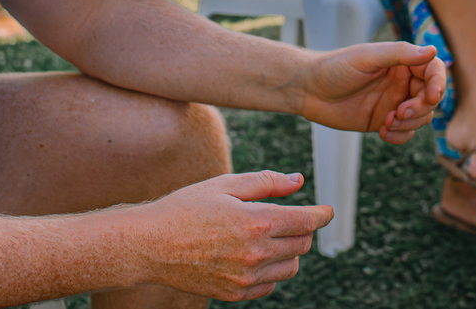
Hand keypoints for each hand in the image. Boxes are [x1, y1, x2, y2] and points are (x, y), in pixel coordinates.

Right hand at [135, 171, 332, 300]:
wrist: (149, 245)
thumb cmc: (185, 208)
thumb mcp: (225, 184)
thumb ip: (267, 182)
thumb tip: (298, 181)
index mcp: (256, 222)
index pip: (306, 222)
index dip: (321, 214)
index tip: (326, 211)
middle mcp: (255, 254)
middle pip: (302, 244)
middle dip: (302, 229)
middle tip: (289, 217)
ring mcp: (245, 278)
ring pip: (290, 267)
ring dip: (289, 251)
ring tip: (269, 236)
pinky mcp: (235, 294)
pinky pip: (270, 286)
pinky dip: (271, 271)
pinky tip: (255, 255)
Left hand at [300, 42, 445, 142]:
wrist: (309, 90)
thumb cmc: (335, 67)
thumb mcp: (367, 57)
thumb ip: (399, 54)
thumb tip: (432, 50)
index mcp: (401, 62)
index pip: (433, 70)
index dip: (438, 83)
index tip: (431, 95)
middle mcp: (401, 82)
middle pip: (430, 98)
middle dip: (421, 108)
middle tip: (400, 112)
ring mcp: (393, 103)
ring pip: (421, 118)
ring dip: (410, 123)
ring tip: (387, 121)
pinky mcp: (384, 122)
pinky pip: (405, 133)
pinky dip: (400, 136)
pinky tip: (383, 133)